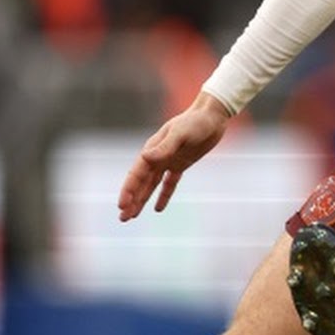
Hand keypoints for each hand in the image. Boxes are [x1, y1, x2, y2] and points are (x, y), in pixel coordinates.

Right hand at [117, 92, 231, 219]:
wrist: (212, 116)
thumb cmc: (196, 122)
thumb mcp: (181, 134)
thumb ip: (165, 147)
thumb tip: (146, 157)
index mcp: (152, 149)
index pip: (136, 174)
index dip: (128, 190)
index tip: (122, 205)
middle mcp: (157, 156)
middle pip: (141, 182)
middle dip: (131, 200)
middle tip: (123, 218)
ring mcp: (168, 161)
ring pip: (151, 185)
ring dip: (142, 199)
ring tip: (132, 216)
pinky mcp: (181, 164)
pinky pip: (169, 183)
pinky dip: (164, 195)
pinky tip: (158, 209)